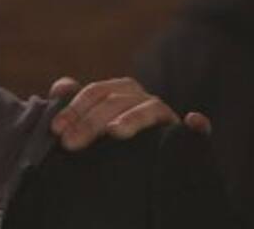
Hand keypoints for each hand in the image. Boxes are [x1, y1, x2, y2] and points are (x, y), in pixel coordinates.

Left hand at [47, 76, 210, 149]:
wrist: (145, 165)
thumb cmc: (109, 140)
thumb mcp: (89, 122)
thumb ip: (73, 106)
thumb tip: (59, 88)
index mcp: (117, 90)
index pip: (94, 92)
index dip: (74, 108)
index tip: (56, 129)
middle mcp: (140, 97)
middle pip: (114, 101)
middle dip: (90, 122)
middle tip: (70, 143)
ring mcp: (163, 113)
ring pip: (147, 109)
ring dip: (131, 119)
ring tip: (114, 132)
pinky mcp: (184, 133)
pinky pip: (196, 127)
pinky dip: (196, 125)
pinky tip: (193, 122)